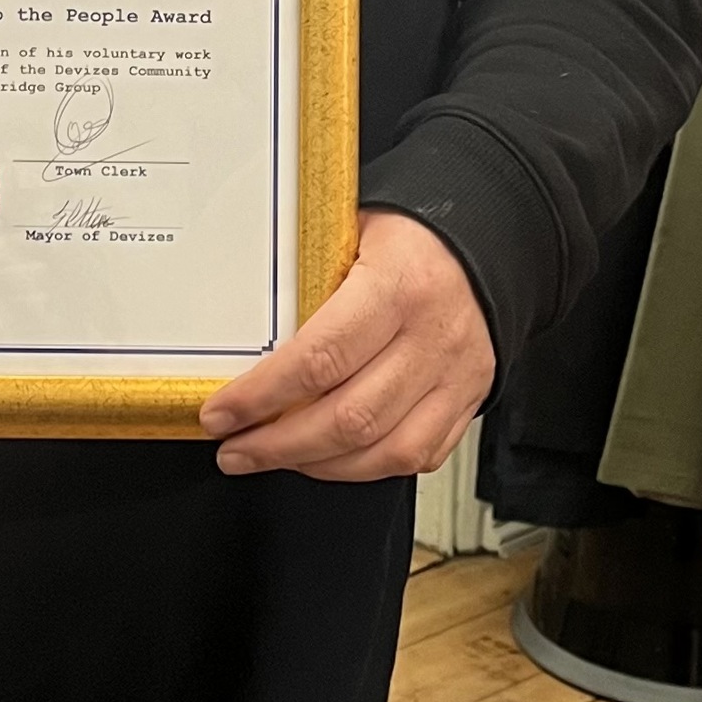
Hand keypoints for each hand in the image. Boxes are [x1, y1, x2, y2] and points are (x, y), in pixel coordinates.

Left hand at [197, 210, 494, 480]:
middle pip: (348, 417)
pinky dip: (363, 468)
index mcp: (397, 285)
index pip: (320, 358)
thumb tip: (239, 330)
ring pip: (381, 452)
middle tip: (233, 449)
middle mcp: (431, 338)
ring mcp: (455, 377)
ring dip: (314, 466)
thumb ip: (307, 279)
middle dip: (278, 445)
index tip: (220, 413)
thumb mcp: (351, 232)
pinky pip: (414, 458)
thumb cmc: (408, 235)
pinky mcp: (467, 402)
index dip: (262, 396)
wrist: (481, 243)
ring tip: (268, 458)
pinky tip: (324, 459)